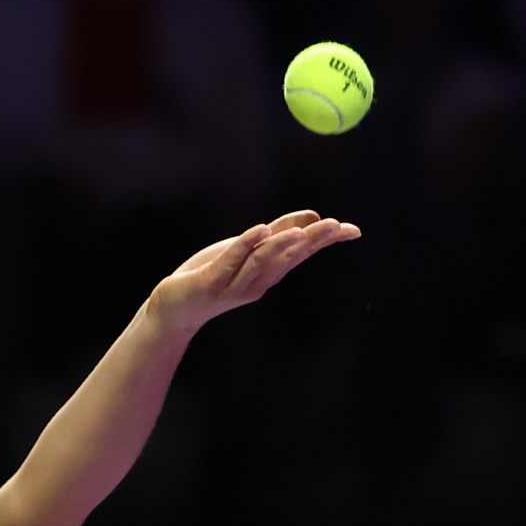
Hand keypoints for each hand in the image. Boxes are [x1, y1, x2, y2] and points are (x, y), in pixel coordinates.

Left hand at [148, 210, 360, 335]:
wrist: (173, 309)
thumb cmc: (211, 277)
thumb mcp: (246, 251)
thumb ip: (276, 234)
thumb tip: (312, 216)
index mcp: (267, 274)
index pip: (300, 254)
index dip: (325, 241)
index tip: (353, 230)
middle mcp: (255, 282)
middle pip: (287, 258)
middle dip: (312, 242)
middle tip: (337, 227)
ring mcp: (232, 285)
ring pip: (261, 261)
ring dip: (282, 245)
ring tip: (302, 232)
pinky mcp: (208, 283)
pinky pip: (229, 261)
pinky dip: (244, 245)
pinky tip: (258, 230)